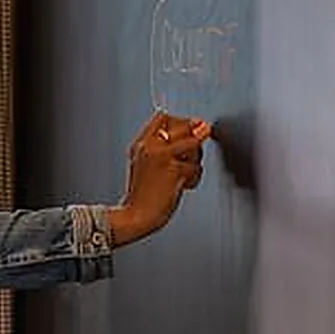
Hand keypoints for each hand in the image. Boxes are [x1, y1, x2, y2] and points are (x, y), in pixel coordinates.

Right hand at [107, 111, 210, 246]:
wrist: (136, 215)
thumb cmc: (144, 194)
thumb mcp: (147, 164)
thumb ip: (166, 148)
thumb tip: (198, 129)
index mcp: (140, 143)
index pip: (164, 117)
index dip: (181, 123)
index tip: (189, 134)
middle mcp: (149, 146)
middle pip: (183, 126)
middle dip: (194, 139)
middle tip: (189, 156)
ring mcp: (161, 156)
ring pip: (193, 145)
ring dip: (195, 160)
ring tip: (184, 175)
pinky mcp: (173, 170)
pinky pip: (196, 166)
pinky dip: (194, 177)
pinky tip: (183, 185)